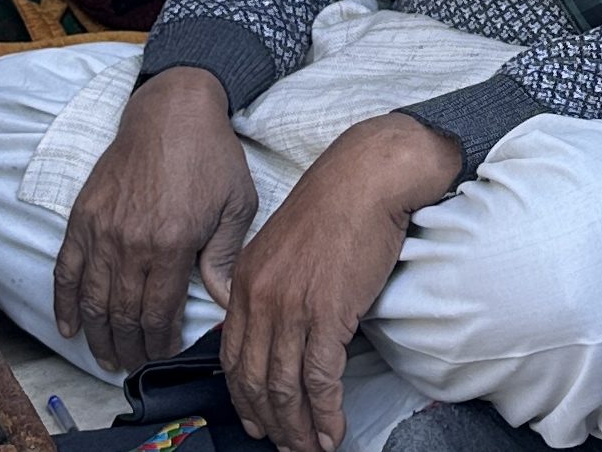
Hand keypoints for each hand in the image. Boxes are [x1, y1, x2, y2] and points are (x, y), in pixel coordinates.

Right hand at [56, 66, 258, 375]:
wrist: (173, 109)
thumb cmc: (210, 154)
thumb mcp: (236, 204)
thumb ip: (226, 257)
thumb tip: (225, 304)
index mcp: (173, 243)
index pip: (160, 313)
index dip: (160, 343)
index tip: (164, 355)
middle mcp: (133, 242)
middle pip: (124, 314)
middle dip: (130, 348)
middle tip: (134, 366)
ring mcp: (103, 230)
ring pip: (93, 300)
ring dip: (99, 336)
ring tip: (107, 358)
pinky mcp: (83, 216)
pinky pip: (65, 269)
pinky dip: (63, 303)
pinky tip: (69, 328)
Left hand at [223, 113, 460, 451]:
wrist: (369, 177)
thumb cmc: (335, 206)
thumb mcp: (284, 245)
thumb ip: (272, 288)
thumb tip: (279, 333)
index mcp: (245, 282)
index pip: (232, 358)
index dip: (245, 400)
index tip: (258, 423)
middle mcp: (260, 298)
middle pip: (255, 381)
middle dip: (273, 424)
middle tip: (288, 448)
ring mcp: (292, 308)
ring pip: (287, 388)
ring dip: (300, 430)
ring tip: (313, 449)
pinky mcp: (328, 313)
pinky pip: (321, 380)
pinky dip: (326, 414)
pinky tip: (333, 430)